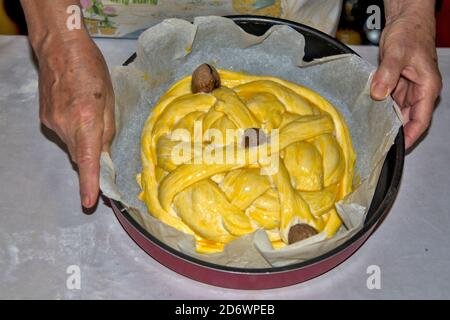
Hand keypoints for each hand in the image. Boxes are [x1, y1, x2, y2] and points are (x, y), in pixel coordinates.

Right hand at [36, 35, 114, 207]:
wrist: (59, 48)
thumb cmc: (91, 70)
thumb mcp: (109, 100)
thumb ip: (107, 130)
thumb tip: (105, 155)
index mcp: (86, 120)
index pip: (87, 160)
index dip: (89, 183)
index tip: (88, 202)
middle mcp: (65, 125)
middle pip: (80, 155)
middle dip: (92, 159)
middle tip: (105, 150)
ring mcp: (51, 122)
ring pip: (72, 145)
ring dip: (83, 141)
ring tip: (90, 116)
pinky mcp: (45, 118)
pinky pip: (64, 134)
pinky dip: (74, 131)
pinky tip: (78, 112)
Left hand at [371, 7, 441, 148]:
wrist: (405, 20)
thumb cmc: (410, 33)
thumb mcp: (398, 53)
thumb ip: (388, 74)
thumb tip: (378, 94)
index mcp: (427, 87)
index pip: (421, 119)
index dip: (411, 136)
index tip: (399, 148)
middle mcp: (419, 91)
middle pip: (409, 118)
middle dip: (396, 130)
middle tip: (378, 142)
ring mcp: (408, 88)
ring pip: (398, 111)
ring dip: (387, 119)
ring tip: (371, 131)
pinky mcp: (397, 83)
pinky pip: (390, 100)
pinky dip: (381, 107)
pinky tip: (369, 113)